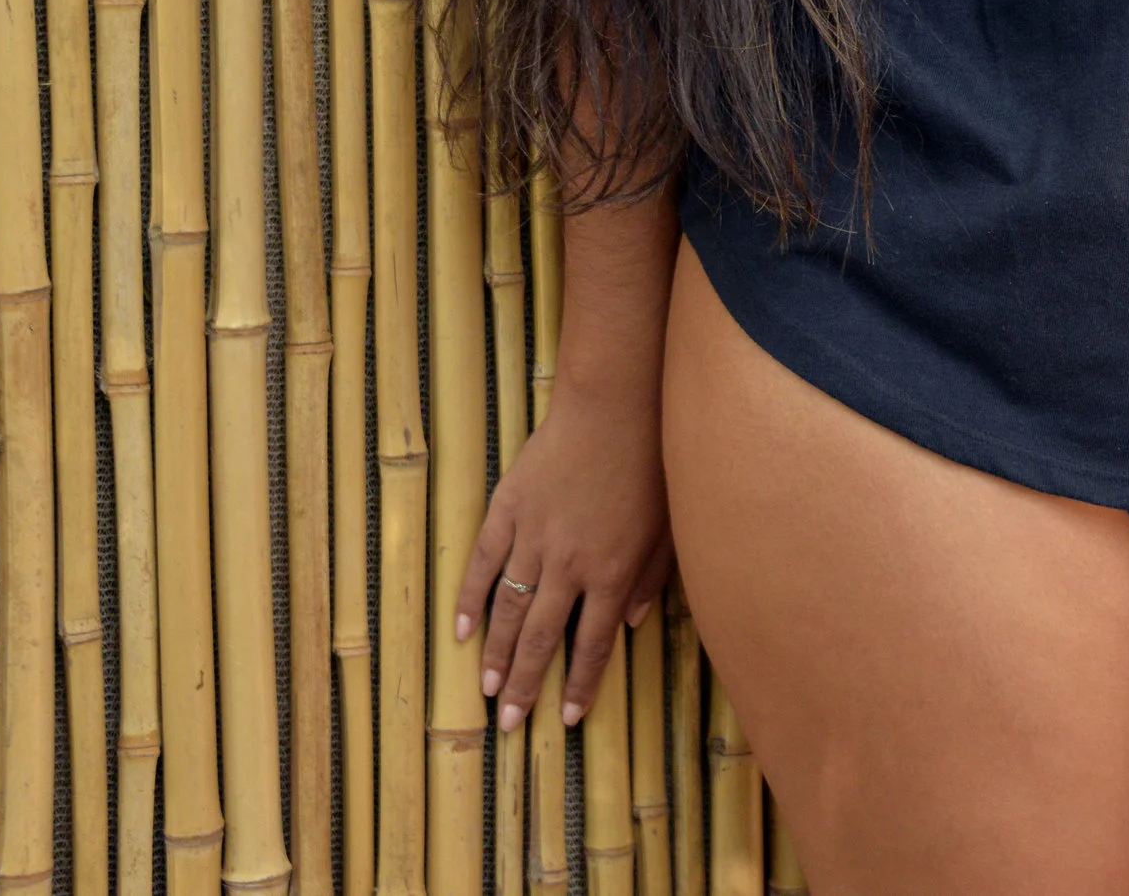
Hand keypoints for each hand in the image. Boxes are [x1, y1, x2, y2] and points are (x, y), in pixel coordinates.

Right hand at [455, 385, 673, 730]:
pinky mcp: (508, 509)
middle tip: (508, 723)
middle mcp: (569, 565)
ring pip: (508, 608)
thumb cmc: (654, 464)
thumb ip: (650, 581)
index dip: (577, 685)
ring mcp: (534, 537)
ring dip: (496, 652)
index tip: (565, 719)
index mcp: (611, 573)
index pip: (591, 645)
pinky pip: (483, 562)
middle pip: (542, 638)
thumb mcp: (667, 530)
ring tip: (485, 689)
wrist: (618, 405)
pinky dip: (469, 597)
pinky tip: (461, 629)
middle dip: (525, 685)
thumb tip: (630, 625)